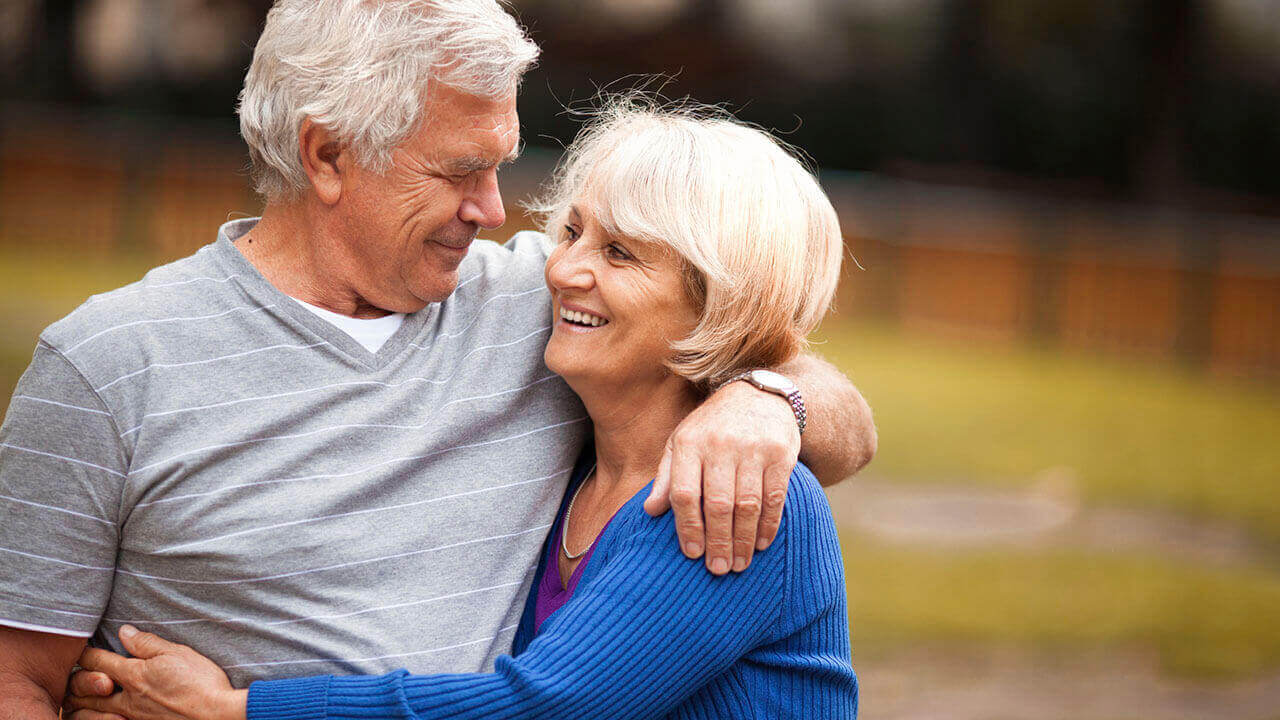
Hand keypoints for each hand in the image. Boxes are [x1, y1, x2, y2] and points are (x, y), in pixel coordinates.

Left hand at [63, 625, 245, 719]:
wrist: (216, 716)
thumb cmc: (200, 683)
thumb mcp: (177, 653)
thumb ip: (147, 643)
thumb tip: (124, 632)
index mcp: (133, 675)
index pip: (96, 661)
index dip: (85, 653)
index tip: (79, 648)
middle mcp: (126, 699)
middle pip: (85, 692)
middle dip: (74, 683)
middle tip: (70, 677)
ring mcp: (132, 717)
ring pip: (92, 713)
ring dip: (81, 705)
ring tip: (77, 699)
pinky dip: (99, 719)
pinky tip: (105, 715)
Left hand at [644, 380, 798, 574]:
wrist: (760, 394)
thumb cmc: (712, 427)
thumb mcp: (682, 442)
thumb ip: (667, 477)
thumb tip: (650, 511)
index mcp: (690, 443)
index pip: (684, 492)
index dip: (687, 527)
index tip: (692, 553)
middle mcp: (721, 444)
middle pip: (718, 504)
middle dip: (718, 542)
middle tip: (718, 569)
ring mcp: (753, 448)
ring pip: (747, 505)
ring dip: (743, 540)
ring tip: (739, 564)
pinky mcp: (781, 454)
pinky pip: (774, 498)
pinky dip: (768, 526)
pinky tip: (761, 544)